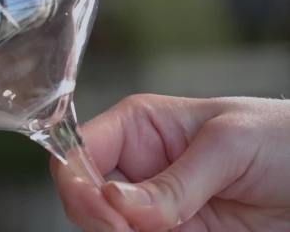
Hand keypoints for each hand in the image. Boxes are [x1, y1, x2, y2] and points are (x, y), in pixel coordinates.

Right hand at [51, 94, 289, 230]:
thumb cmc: (283, 137)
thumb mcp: (229, 145)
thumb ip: (175, 180)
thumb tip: (118, 202)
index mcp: (138, 127)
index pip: (79, 151)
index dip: (79, 182)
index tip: (108, 212)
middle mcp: (138, 167)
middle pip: (84, 197)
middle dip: (98, 217)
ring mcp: (155, 208)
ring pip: (109, 229)